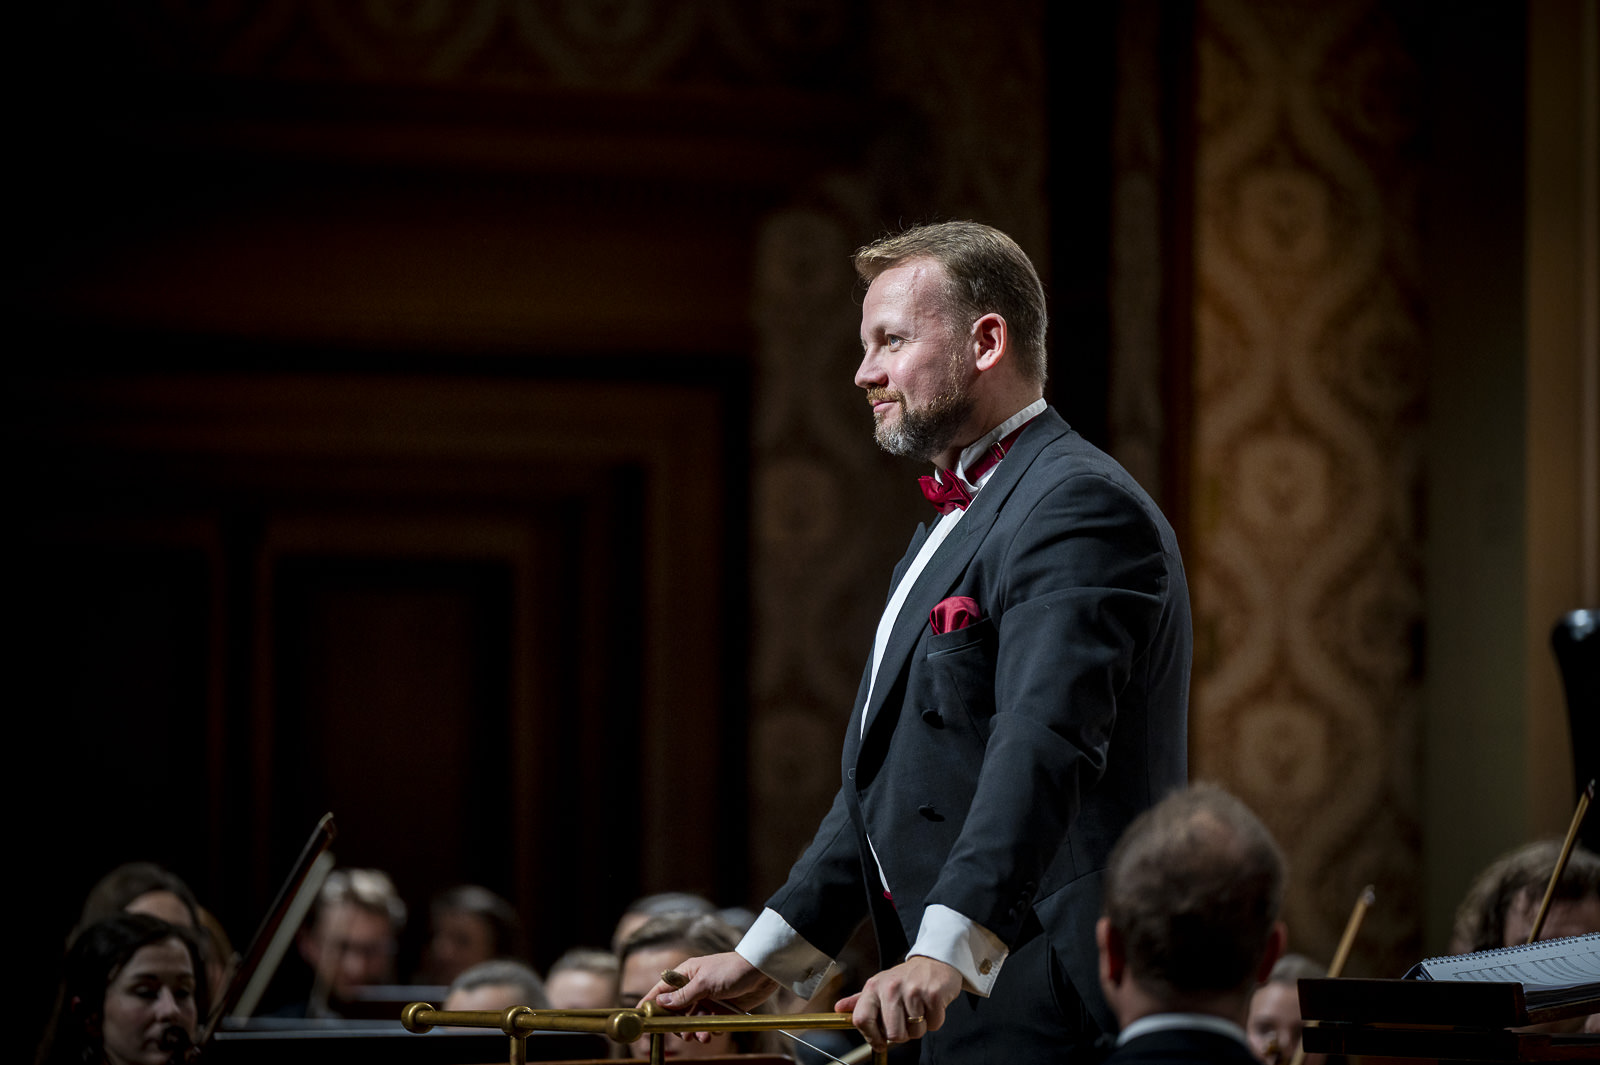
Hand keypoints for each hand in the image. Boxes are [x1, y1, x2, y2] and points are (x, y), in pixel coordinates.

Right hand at [639, 952, 778, 1042]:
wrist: (762, 973)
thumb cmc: (732, 969)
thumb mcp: (704, 983)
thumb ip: (683, 995)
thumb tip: (661, 1002)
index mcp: (685, 975)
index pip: (662, 990)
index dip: (651, 1003)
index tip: (642, 1017)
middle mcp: (693, 987)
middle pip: (676, 1011)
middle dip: (677, 1024)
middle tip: (683, 1034)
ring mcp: (707, 998)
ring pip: (692, 1020)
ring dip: (695, 1030)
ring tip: (702, 1037)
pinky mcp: (720, 1009)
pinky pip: (708, 1024)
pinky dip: (709, 1030)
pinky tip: (715, 1030)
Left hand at [836, 956, 961, 1049]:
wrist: (934, 961)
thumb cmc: (905, 978)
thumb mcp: (879, 985)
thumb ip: (859, 1000)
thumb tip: (839, 1009)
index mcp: (873, 987)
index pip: (862, 1020)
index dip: (871, 1038)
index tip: (880, 1044)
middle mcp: (890, 988)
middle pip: (893, 1034)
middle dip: (903, 1034)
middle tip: (906, 1021)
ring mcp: (912, 990)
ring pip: (915, 1032)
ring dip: (920, 1027)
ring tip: (919, 1010)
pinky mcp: (933, 994)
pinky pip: (933, 1025)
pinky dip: (935, 1020)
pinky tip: (930, 1006)